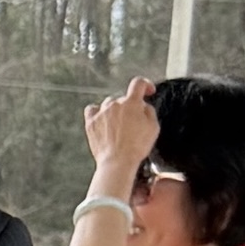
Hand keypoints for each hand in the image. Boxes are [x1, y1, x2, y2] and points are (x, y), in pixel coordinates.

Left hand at [82, 77, 160, 191]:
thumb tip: (142, 106)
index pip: (138, 83)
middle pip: (123, 98)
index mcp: (131, 103)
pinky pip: (92, 110)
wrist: (117, 161)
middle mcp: (114, 104)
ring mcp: (101, 113)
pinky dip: (97, 112)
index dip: (145, 85)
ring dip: (115, 111)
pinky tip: (102, 119)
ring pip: (109, 104)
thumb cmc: (136, 147)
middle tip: (134, 121)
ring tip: (119, 126)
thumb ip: (148, 111)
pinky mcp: (90, 122)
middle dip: (130, 106)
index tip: (147, 90)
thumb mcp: (153, 127)